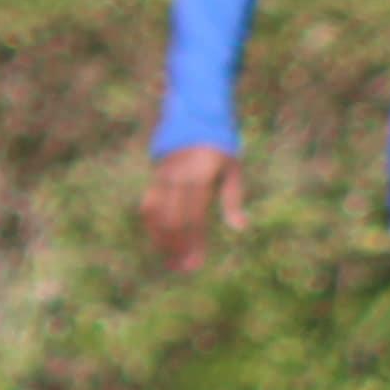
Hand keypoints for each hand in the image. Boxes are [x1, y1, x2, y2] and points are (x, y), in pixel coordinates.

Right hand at [143, 144, 244, 276]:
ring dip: (162, 241)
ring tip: (170, 261)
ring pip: (157, 216)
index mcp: (201, 176)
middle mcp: (178, 178)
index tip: (197, 264)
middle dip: (178, 248)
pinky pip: (149, 207)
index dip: (195, 243)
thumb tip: (240, 228)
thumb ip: (233, 199)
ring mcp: (164, 177)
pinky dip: (152, 227)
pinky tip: (160, 242)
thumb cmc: (220, 151)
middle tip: (184, 269)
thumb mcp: (233, 170)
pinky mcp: (155, 178)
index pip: (196, 217)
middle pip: (174, 221)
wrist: (195, 121)